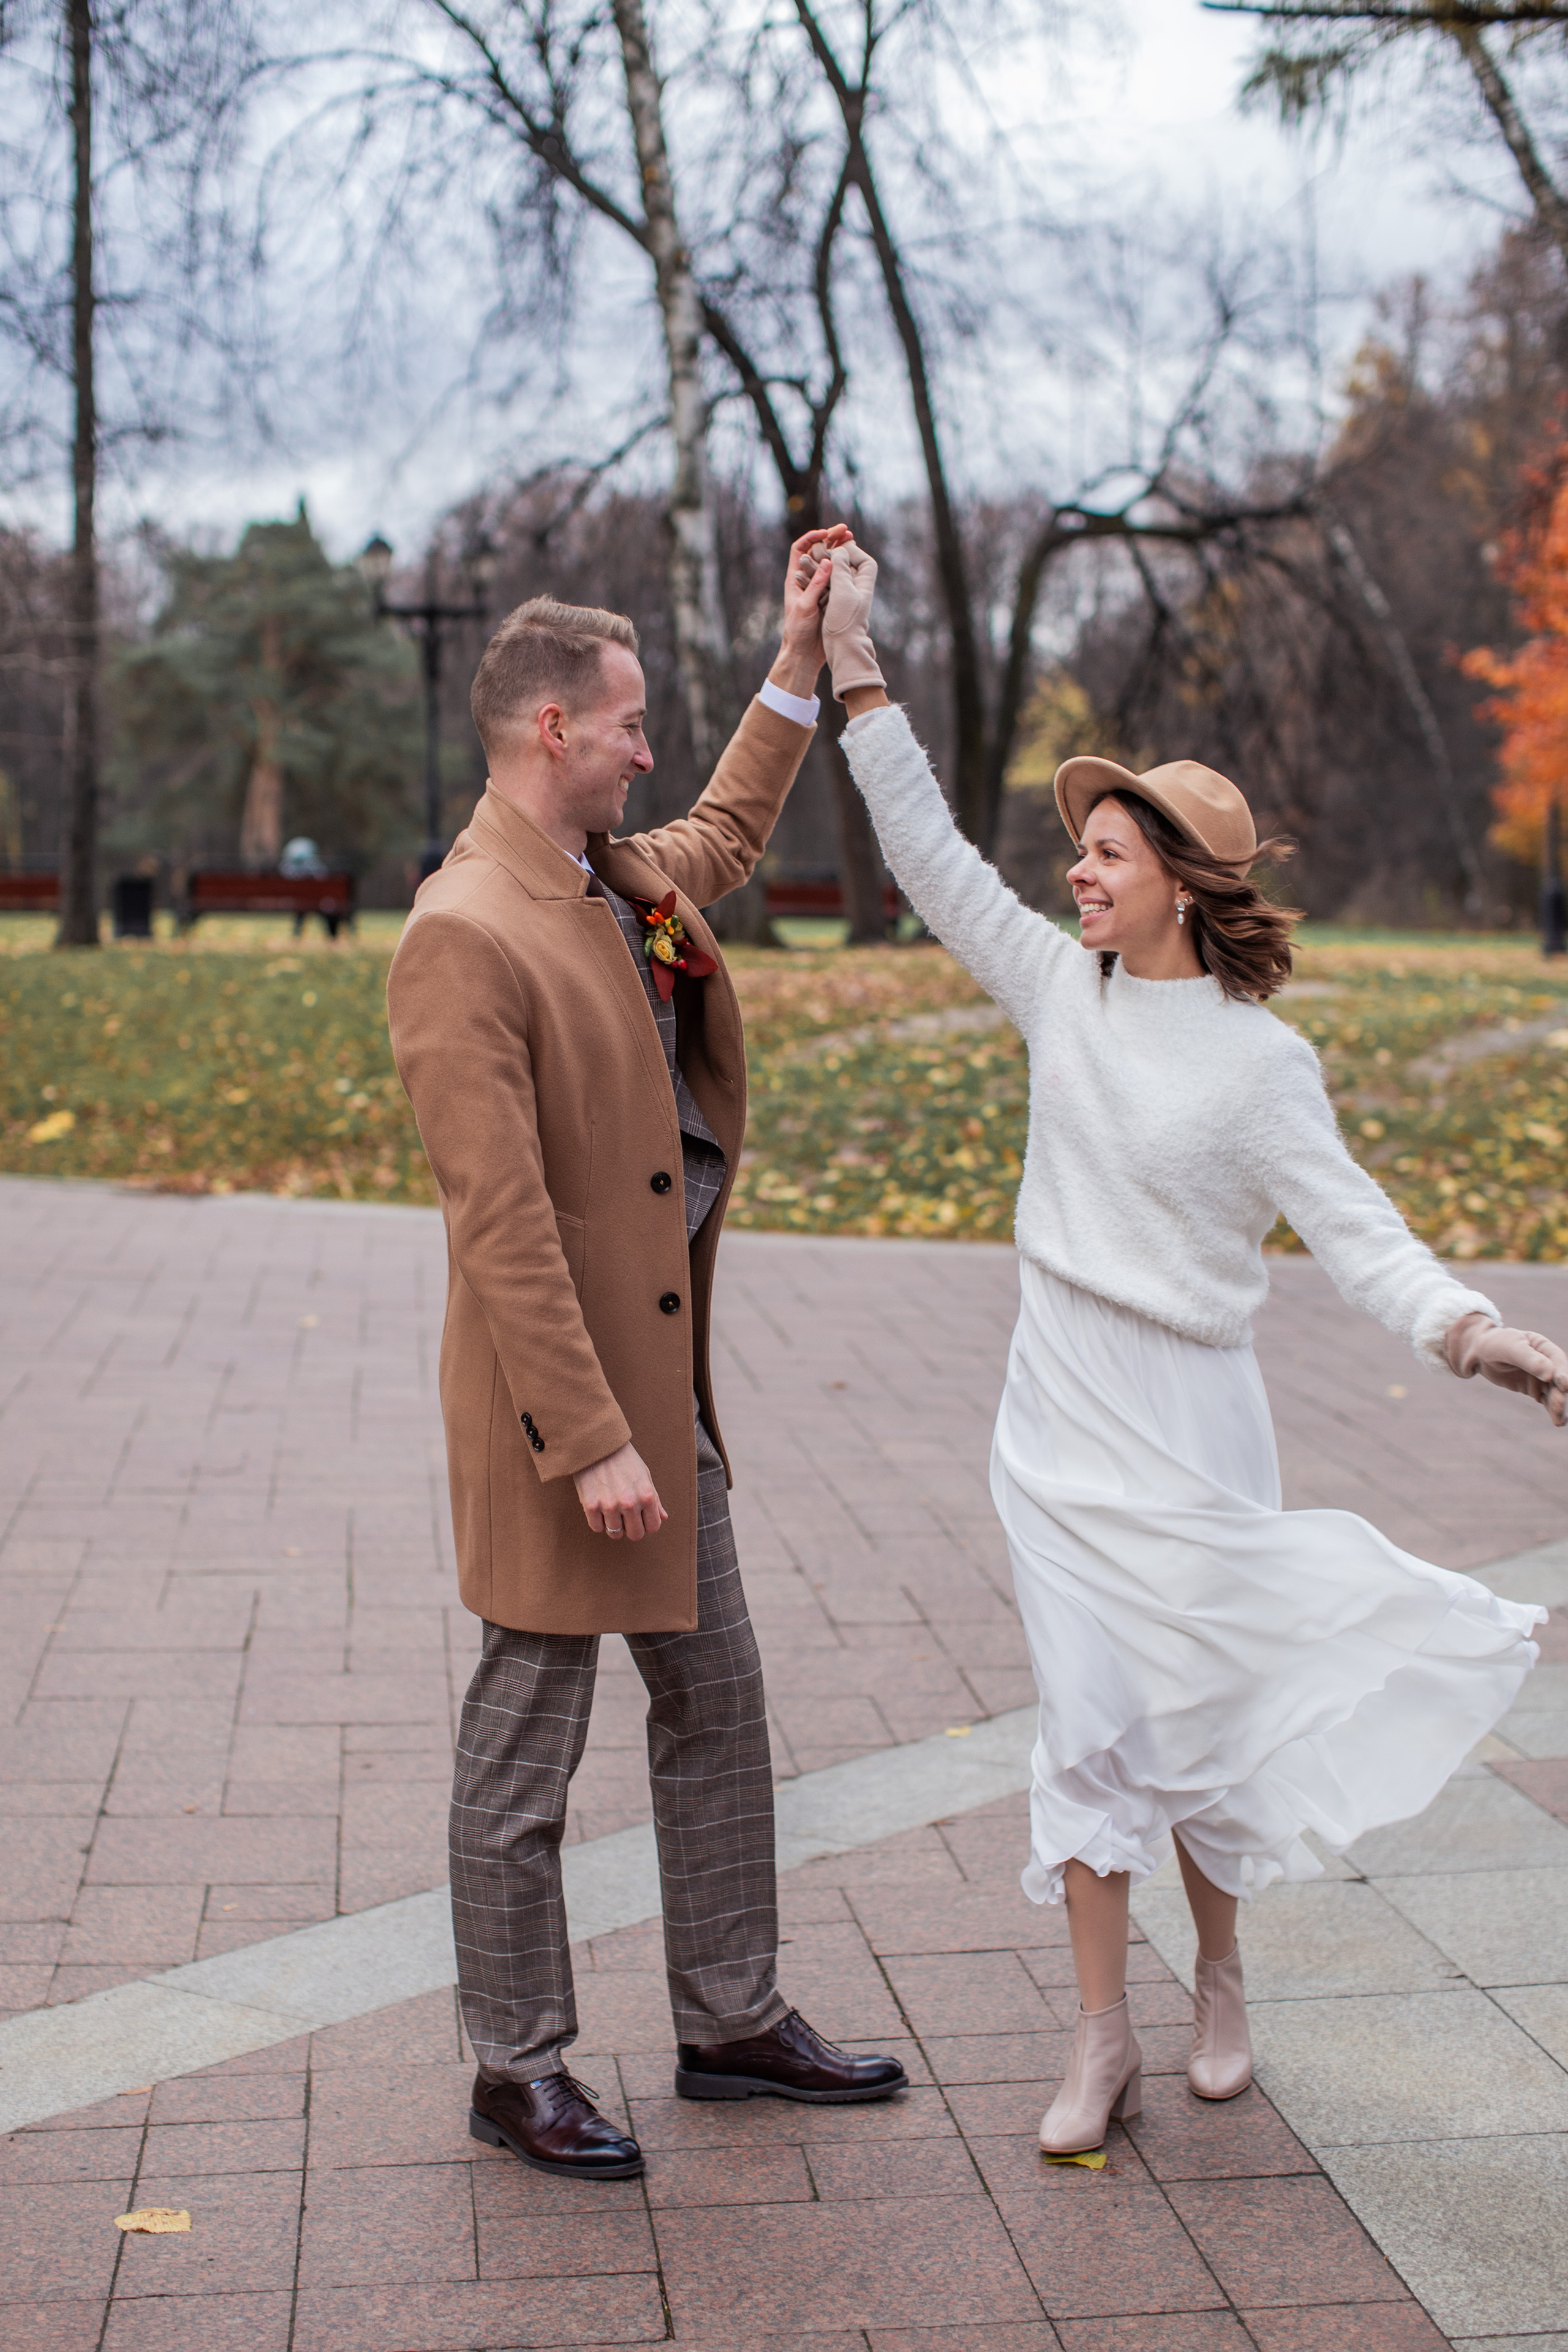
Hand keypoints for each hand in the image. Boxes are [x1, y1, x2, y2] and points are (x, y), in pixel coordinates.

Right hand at [573, 1441, 667, 1538]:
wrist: (598, 1444)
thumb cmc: (624, 1459)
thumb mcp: (645, 1475)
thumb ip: (655, 1499)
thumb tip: (663, 1517)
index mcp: (646, 1496)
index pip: (653, 1527)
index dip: (647, 1524)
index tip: (640, 1518)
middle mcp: (630, 1503)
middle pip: (635, 1535)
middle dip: (631, 1528)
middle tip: (625, 1517)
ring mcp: (609, 1505)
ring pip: (615, 1533)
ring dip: (614, 1525)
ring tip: (611, 1511)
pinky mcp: (591, 1505)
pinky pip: (597, 1528)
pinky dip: (598, 1522)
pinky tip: (599, 1508)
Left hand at [771, 523, 850, 698]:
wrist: (804, 653)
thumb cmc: (798, 631)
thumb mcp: (806, 607)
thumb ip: (816, 585)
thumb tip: (829, 562)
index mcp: (795, 579)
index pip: (800, 549)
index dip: (811, 537)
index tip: (825, 532)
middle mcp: (806, 581)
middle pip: (817, 552)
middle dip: (831, 538)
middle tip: (847, 530)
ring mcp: (818, 588)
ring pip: (830, 563)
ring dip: (840, 551)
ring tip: (853, 541)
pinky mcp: (829, 598)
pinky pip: (837, 578)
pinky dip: (846, 568)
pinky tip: (856, 563)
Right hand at [823, 540, 885, 702]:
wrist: (839, 649)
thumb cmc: (842, 622)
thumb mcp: (842, 592)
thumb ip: (841, 569)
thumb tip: (840, 549)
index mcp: (863, 585)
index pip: (864, 561)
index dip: (852, 551)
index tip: (837, 546)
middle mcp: (856, 591)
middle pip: (848, 566)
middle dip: (833, 555)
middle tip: (818, 549)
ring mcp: (844, 599)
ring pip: (834, 575)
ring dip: (821, 566)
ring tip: (807, 559)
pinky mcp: (833, 606)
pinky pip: (825, 586)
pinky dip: (815, 578)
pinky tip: (802, 574)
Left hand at [1445, 1312, 1567, 1426]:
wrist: (1479, 1354)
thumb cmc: (1494, 1345)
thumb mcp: (1509, 1347)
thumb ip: (1528, 1359)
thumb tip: (1549, 1375)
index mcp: (1542, 1346)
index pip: (1556, 1359)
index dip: (1562, 1372)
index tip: (1564, 1386)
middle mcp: (1546, 1362)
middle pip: (1557, 1379)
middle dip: (1558, 1393)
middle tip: (1558, 1405)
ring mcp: (1540, 1377)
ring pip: (1553, 1392)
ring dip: (1557, 1406)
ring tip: (1559, 1421)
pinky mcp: (1533, 1389)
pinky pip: (1545, 1400)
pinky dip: (1551, 1410)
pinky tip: (1558, 1421)